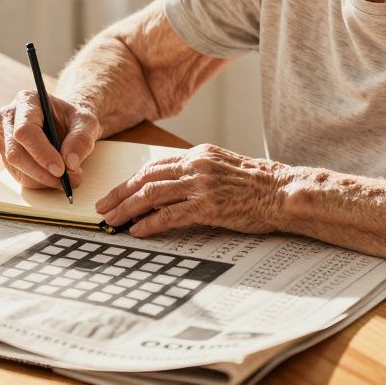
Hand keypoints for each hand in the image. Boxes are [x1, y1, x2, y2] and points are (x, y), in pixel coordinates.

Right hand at [0, 90, 101, 189]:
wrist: (66, 124)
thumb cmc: (73, 120)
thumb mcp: (86, 122)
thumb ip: (82, 139)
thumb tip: (71, 163)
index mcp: (26, 101)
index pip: (26, 130)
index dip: (41, 152)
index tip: (61, 169)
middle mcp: (9, 117)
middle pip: (16, 152)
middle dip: (42, 172)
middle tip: (68, 180)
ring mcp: (4, 137)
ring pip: (16, 167)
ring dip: (42, 179)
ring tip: (67, 179)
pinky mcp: (6, 154)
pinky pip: (18, 175)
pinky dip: (39, 181)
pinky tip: (55, 177)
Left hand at [95, 143, 286, 236]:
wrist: (282, 192)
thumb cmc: (258, 185)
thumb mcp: (224, 168)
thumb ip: (199, 172)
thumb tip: (172, 186)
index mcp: (198, 154)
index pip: (155, 165)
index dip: (132, 181)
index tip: (117, 192)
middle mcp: (196, 165)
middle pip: (146, 177)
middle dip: (120, 193)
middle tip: (102, 207)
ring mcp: (200, 185)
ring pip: (152, 194)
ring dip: (128, 209)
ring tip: (113, 221)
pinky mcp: (207, 206)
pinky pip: (170, 215)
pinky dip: (150, 223)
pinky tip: (138, 231)